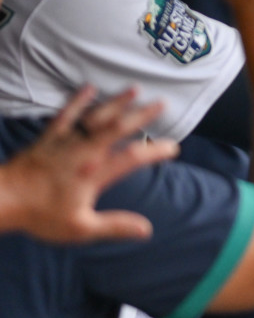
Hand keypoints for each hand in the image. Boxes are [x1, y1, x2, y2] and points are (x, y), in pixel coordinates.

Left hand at [0, 86, 177, 241]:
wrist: (3, 200)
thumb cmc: (40, 215)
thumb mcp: (81, 228)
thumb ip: (115, 226)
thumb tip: (145, 229)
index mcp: (94, 173)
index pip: (132, 157)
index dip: (154, 151)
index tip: (172, 148)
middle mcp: (84, 152)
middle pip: (118, 128)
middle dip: (142, 115)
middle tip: (162, 103)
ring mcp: (66, 142)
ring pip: (96, 117)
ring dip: (116, 102)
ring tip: (135, 90)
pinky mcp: (49, 138)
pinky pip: (66, 115)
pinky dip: (78, 101)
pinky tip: (89, 88)